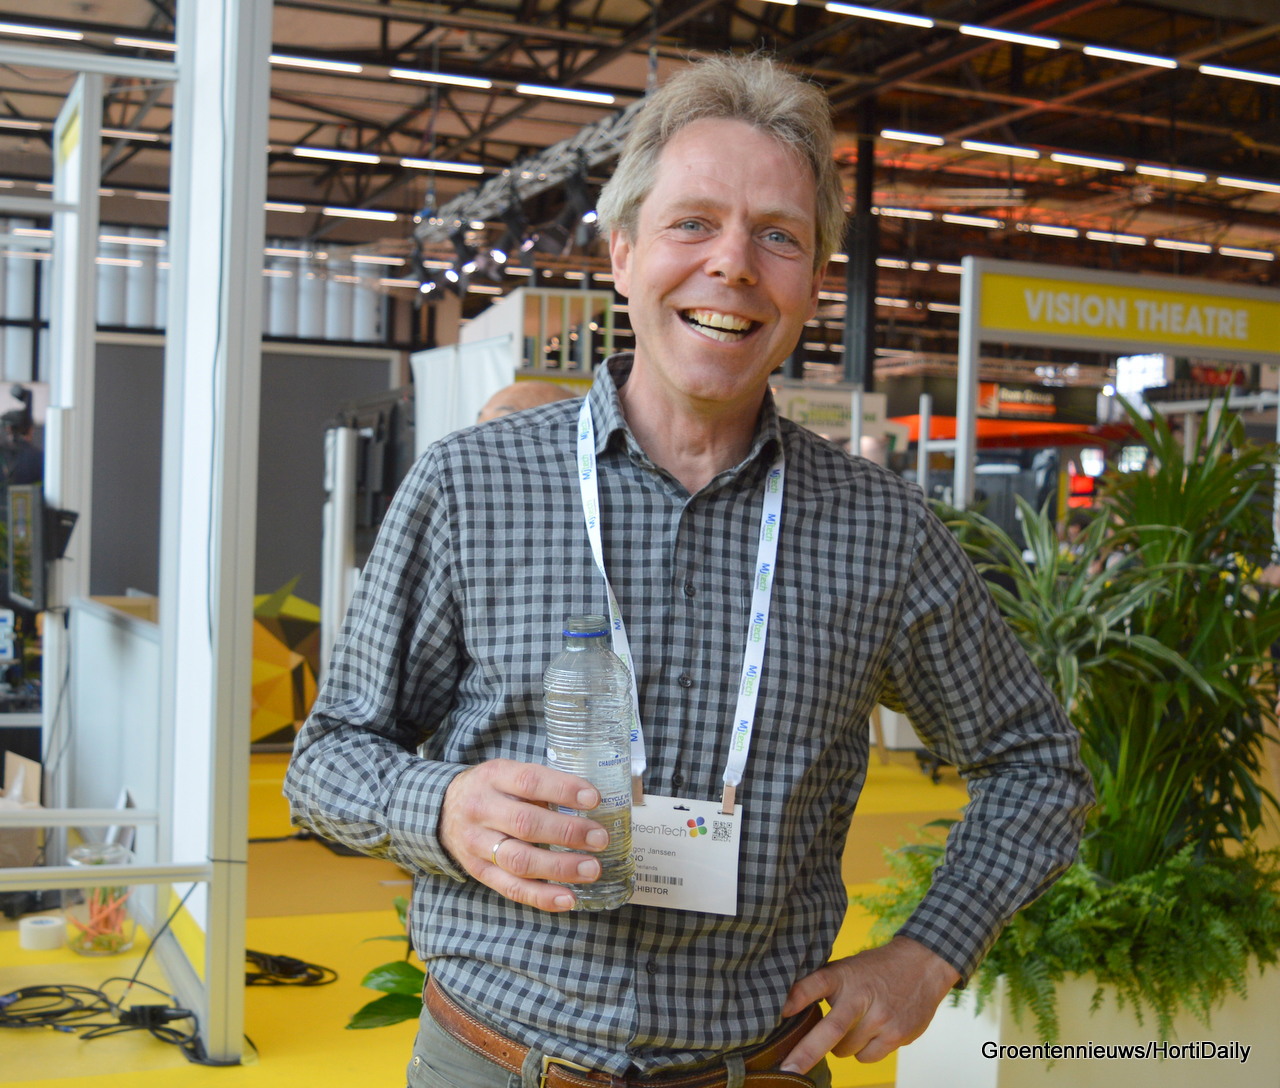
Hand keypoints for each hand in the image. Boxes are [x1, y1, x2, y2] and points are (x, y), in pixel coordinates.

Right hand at [440, 758, 610, 911]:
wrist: (442, 811)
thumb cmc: (491, 790)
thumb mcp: (508, 774)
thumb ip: (540, 784)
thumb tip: (590, 801)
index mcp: (494, 777)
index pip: (530, 781)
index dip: (563, 790)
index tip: (594, 799)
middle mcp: (482, 809)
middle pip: (526, 824)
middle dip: (567, 832)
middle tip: (600, 838)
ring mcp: (477, 843)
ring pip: (519, 860)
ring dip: (560, 867)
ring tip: (592, 869)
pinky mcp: (479, 871)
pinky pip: (511, 888)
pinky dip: (541, 896)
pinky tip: (568, 898)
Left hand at [778, 936, 960, 1070]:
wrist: (922, 966)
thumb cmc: (874, 970)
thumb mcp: (845, 968)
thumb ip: (822, 987)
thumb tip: (788, 1011)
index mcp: (842, 975)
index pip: (816, 984)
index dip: (797, 997)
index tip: (782, 1011)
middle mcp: (860, 996)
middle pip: (831, 1030)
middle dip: (806, 1053)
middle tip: (788, 1068)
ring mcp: (880, 1018)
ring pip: (846, 1050)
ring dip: (842, 1046)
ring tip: (854, 1025)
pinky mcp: (896, 1035)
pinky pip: (866, 1057)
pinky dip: (863, 1051)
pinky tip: (872, 1032)